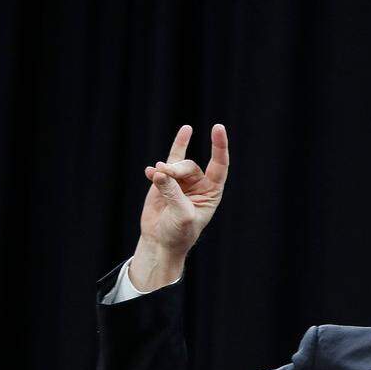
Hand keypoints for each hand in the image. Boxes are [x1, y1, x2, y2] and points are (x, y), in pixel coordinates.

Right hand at [130, 124, 228, 289]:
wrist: (160, 242)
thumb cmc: (179, 233)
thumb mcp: (181, 214)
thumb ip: (172, 192)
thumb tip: (160, 172)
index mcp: (212, 192)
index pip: (219, 165)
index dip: (219, 146)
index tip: (217, 127)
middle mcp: (199, 184)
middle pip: (190, 165)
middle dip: (176, 169)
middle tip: (163, 175)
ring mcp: (181, 182)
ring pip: (174, 165)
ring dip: (164, 170)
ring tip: (154, 175)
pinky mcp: (164, 182)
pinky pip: (165, 163)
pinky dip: (156, 168)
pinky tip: (150, 170)